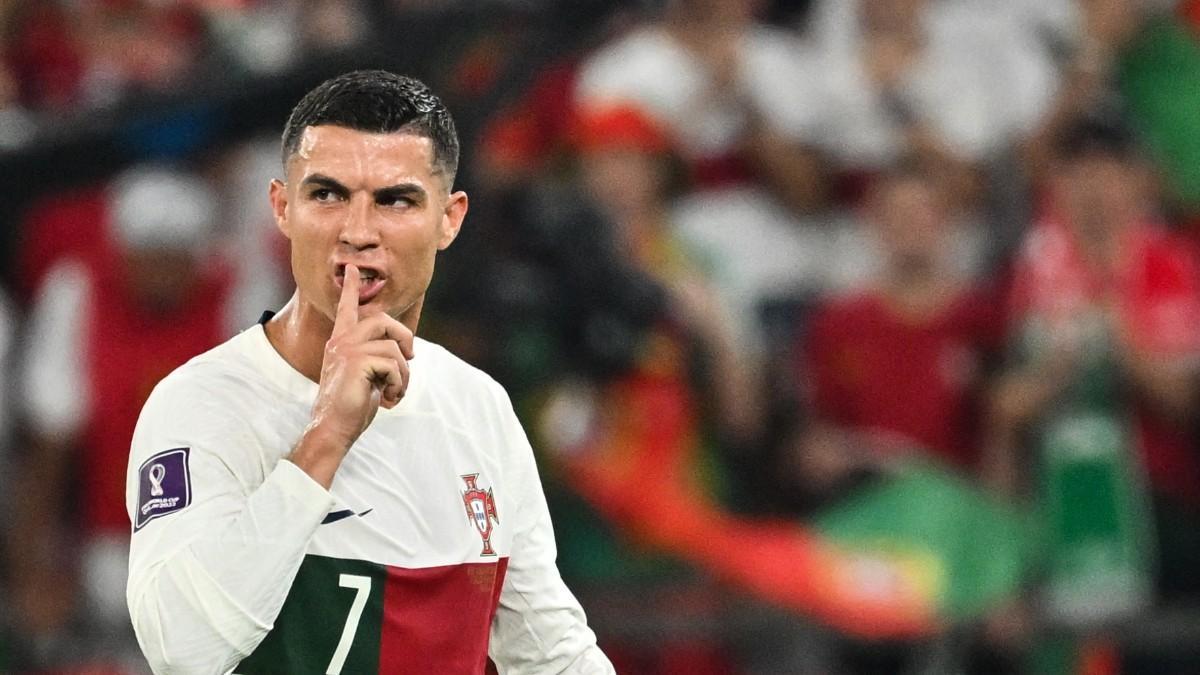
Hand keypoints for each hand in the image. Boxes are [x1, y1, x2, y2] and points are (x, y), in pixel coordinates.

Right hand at [308, 264, 413, 450]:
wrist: (334, 428)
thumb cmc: (352, 405)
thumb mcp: (366, 375)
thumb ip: (377, 357)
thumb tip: (405, 352)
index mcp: (341, 342)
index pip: (346, 308)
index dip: (350, 288)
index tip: (352, 269)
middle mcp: (341, 341)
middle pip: (383, 320)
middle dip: (405, 338)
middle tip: (410, 359)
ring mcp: (347, 350)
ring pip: (394, 348)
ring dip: (403, 374)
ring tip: (395, 391)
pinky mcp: (356, 362)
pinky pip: (394, 363)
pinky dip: (399, 383)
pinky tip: (389, 398)